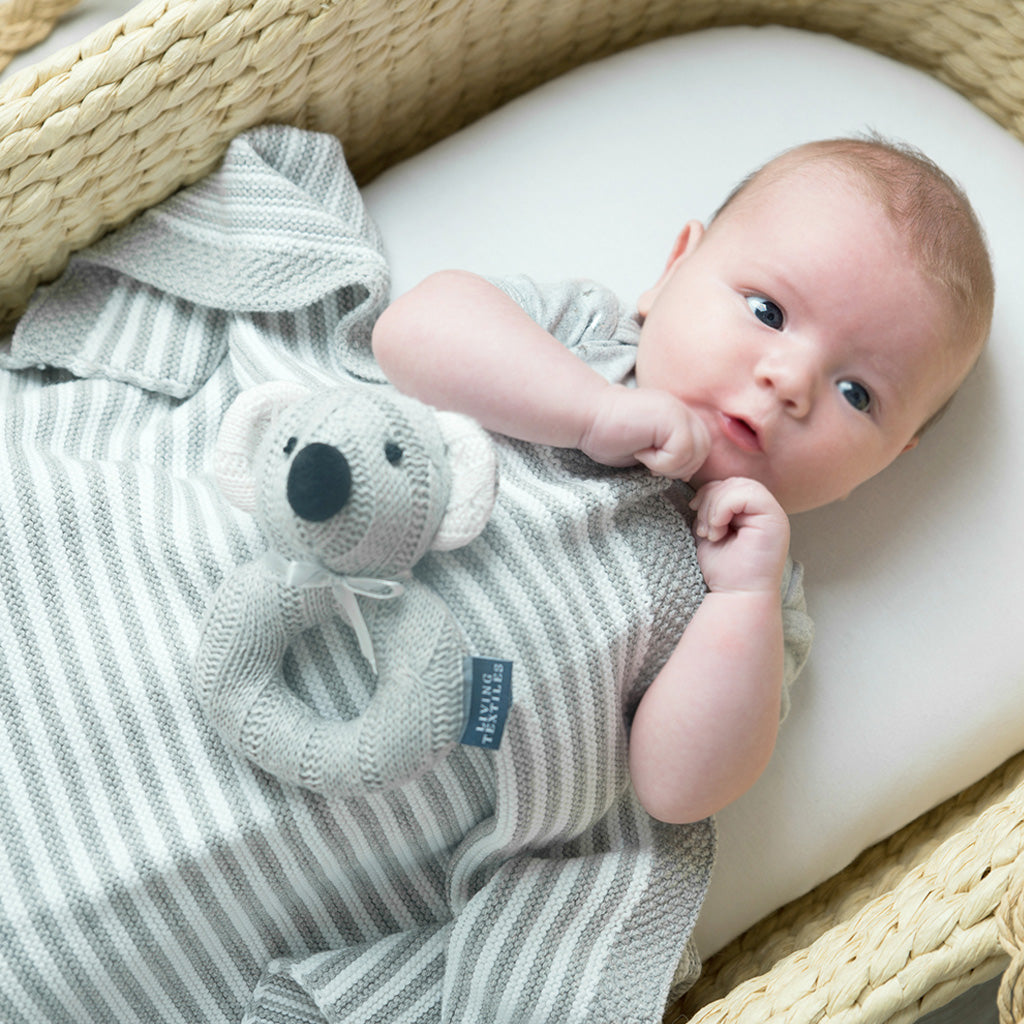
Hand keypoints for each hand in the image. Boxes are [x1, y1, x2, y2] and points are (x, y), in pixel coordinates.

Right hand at [578, 385, 710, 478]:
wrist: (586, 414)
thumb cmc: (608, 434)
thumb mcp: (648, 447)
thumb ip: (671, 452)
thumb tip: (687, 474)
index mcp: (678, 415)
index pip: (700, 447)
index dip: (681, 464)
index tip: (653, 464)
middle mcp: (682, 410)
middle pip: (703, 452)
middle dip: (678, 468)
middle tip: (648, 463)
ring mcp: (678, 412)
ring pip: (695, 454)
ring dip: (668, 466)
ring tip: (643, 456)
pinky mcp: (670, 419)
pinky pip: (680, 453)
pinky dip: (659, 462)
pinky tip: (639, 451)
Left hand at [689, 477, 789, 593]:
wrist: (737, 595)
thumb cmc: (724, 569)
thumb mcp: (712, 530)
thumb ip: (711, 508)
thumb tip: (700, 491)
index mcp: (752, 511)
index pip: (728, 484)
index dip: (708, 496)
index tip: (699, 524)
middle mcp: (765, 509)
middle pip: (732, 482)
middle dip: (709, 501)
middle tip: (704, 531)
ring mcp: (773, 512)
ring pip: (738, 485)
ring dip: (714, 508)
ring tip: (711, 534)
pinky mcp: (775, 518)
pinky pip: (746, 494)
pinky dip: (722, 509)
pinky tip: (718, 533)